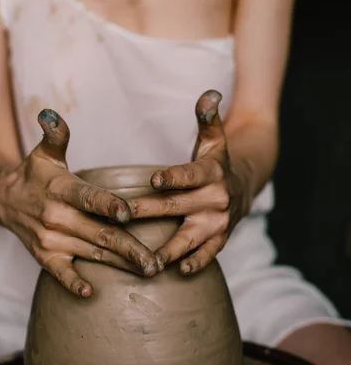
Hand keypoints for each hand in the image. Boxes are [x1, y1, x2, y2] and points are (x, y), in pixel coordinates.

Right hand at [0, 109, 157, 296]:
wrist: (3, 198)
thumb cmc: (35, 173)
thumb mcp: (45, 152)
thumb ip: (56, 135)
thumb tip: (50, 114)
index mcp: (61, 189)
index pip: (87, 198)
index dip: (106, 205)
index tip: (127, 213)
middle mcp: (56, 217)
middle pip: (98, 233)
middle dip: (128, 248)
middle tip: (155, 261)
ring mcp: (50, 239)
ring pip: (90, 254)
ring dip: (118, 265)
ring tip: (146, 273)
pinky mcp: (44, 256)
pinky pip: (60, 273)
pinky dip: (74, 283)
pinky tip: (92, 293)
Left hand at [125, 90, 246, 274]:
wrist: (242, 187)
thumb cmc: (215, 162)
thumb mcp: (214, 139)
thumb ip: (207, 117)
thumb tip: (210, 93)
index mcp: (212, 172)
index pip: (190, 174)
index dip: (173, 176)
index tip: (153, 179)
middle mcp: (216, 198)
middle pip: (178, 206)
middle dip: (149, 211)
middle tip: (122, 216)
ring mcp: (218, 222)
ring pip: (191, 237)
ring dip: (170, 249)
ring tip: (149, 261)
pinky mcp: (219, 240)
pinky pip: (208, 254)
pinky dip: (195, 263)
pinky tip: (178, 271)